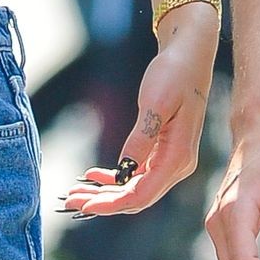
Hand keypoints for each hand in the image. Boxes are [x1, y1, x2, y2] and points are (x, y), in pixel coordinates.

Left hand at [61, 18, 212, 217]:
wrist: (190, 54)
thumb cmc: (175, 73)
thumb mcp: (155, 104)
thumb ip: (141, 140)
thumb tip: (123, 173)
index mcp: (178, 157)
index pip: (141, 195)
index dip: (111, 204)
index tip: (83, 206)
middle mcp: (177, 164)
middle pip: (137, 197)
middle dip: (103, 202)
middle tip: (69, 201)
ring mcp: (172, 159)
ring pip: (136, 188)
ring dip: (107, 193)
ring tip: (77, 192)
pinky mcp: (165, 151)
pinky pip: (139, 175)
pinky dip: (117, 179)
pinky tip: (95, 175)